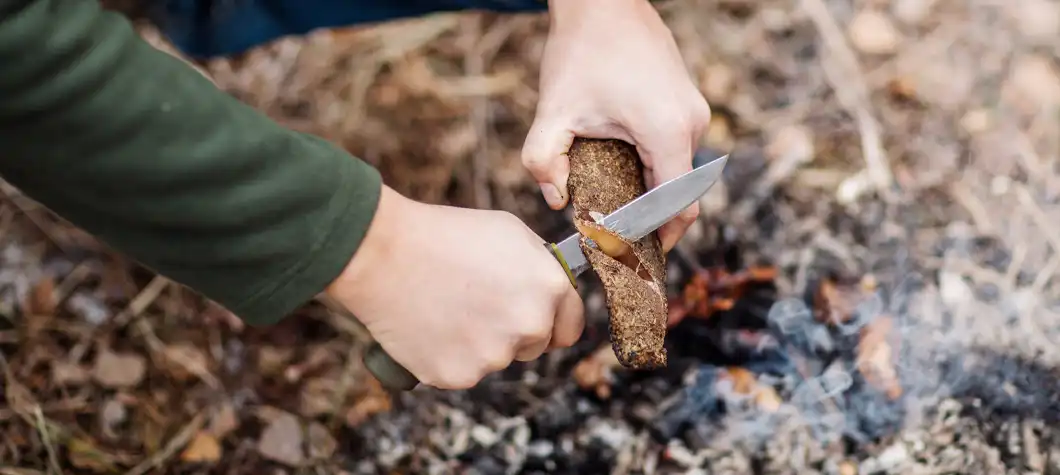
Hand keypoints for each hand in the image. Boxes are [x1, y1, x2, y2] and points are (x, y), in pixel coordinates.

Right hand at [325, 186, 584, 388]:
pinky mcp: (459, 376)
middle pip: (535, 346)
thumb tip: (551, 288)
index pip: (572, 324)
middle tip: (477, 303)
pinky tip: (432, 325)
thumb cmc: (444, 235)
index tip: (537, 317)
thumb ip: (540, 266)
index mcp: (549, 288)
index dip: (553, 319)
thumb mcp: (509, 232)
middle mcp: (529, 326)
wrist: (384, 254)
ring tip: (447, 308)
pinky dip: (448, 356)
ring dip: (479, 343)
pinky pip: (462, 372)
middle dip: (513, 331)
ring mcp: (494, 355)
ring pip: (496, 359)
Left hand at [522, 0, 711, 251]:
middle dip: (648, 220)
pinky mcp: (687, 101)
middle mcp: (692, 123)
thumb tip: (555, 202)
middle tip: (615, 239)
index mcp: (667, 131)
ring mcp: (694, 110)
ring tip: (611, 203)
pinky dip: (653, 166)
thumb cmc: (581, 52)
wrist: (603, 0)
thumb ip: (543, 163)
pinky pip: (675, 149)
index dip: (656, 239)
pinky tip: (619, 169)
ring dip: (648, 190)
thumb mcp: (553, 112)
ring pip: (677, 171)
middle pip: (679, 194)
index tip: (632, 257)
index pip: (677, 208)